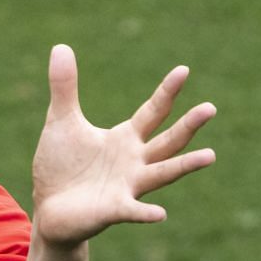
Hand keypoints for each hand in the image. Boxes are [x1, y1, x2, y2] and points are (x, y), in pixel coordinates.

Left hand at [29, 45, 216, 248]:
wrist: (48, 208)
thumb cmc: (60, 167)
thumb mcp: (61, 121)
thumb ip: (65, 88)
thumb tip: (60, 46)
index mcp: (126, 139)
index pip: (154, 111)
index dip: (167, 92)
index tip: (184, 70)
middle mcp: (134, 162)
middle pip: (168, 141)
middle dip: (188, 125)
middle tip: (210, 108)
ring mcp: (127, 187)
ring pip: (162, 174)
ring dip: (185, 165)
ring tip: (211, 155)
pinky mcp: (113, 210)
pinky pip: (133, 211)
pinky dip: (146, 213)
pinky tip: (160, 214)